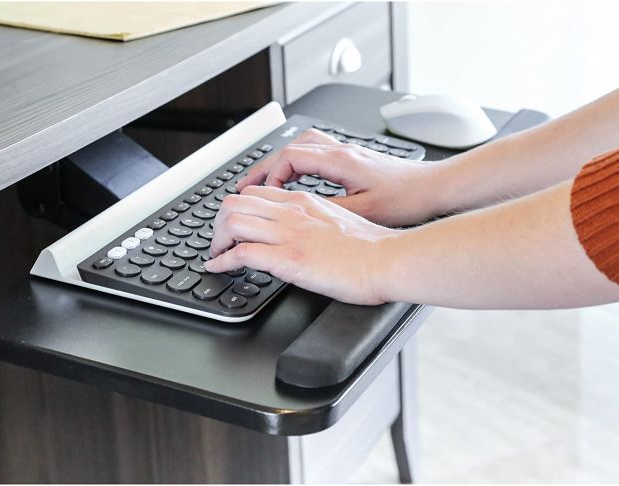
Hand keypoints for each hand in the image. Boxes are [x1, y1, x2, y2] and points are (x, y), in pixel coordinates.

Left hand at [204, 186, 394, 304]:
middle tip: (219, 241)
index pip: (256, 194)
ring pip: (232, 222)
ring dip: (216, 241)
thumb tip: (301, 235)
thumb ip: (314, 221)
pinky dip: (222, 261)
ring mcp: (288, 233)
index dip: (237, 209)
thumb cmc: (372, 246)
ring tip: (216, 255)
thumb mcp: (338, 221)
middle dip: (219, 223)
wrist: (388, 259)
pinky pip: (241, 253)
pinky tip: (219, 269)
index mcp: (304, 201)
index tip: (232, 226)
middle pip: (236, 202)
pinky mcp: (288, 258)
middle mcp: (291, 212)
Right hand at [236, 128, 439, 226]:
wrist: (436, 189)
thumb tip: (298, 215)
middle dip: (265, 168)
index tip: (258, 195)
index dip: (268, 175)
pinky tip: (296, 183)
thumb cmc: (407, 199)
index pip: (289, 157)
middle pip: (290, 148)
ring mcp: (348, 154)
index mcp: (340, 161)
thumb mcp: (364, 212)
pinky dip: (299, 166)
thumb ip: (328, 212)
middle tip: (246, 187)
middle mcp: (341, 152)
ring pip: (303, 148)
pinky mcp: (355, 162)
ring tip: (266, 183)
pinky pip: (316, 156)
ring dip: (281, 164)